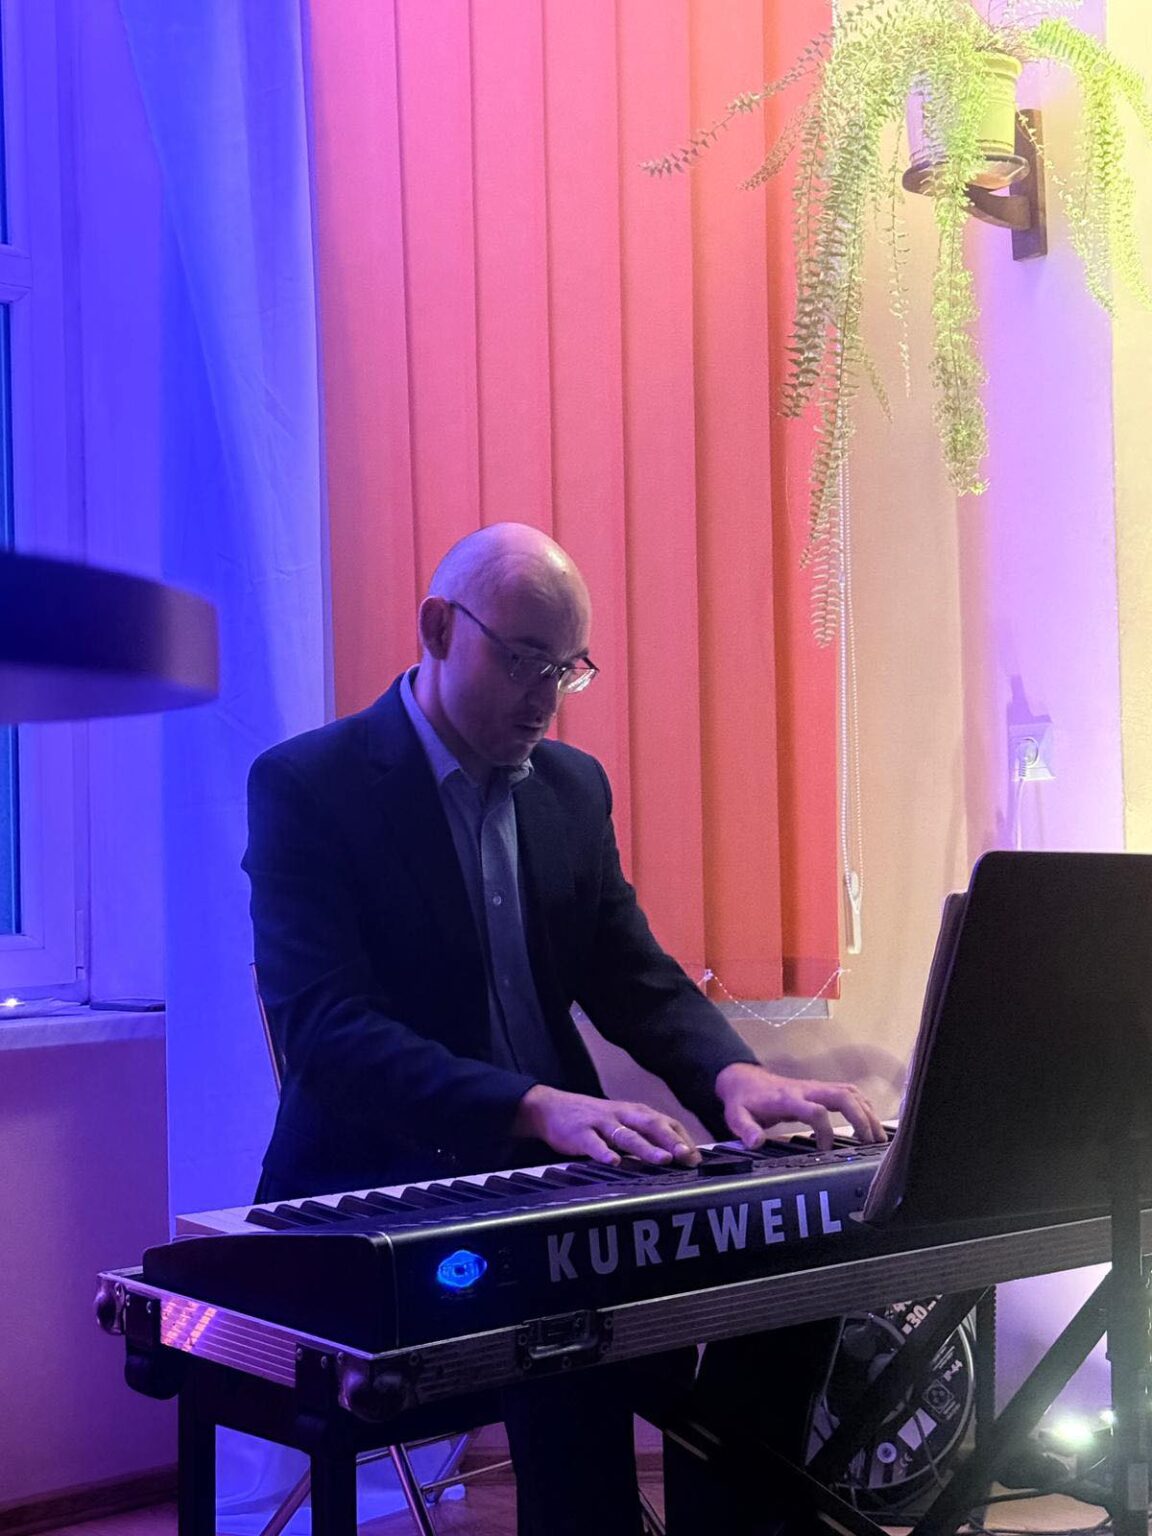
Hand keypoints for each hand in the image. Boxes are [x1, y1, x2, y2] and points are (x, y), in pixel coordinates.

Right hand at [512, 1084, 701, 1167]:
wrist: (551, 1108)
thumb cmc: (593, 1120)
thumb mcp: (621, 1122)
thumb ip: (645, 1136)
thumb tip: (677, 1154)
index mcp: (634, 1112)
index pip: (665, 1122)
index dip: (682, 1138)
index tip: (696, 1157)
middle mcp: (621, 1114)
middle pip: (650, 1125)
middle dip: (670, 1140)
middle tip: (686, 1156)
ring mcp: (600, 1123)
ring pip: (627, 1135)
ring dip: (647, 1147)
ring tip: (664, 1160)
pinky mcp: (579, 1133)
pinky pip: (593, 1144)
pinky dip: (604, 1153)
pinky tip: (614, 1163)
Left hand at [714, 1062, 884, 1150]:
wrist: (743, 1079)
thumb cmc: (743, 1100)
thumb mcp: (736, 1115)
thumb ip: (745, 1128)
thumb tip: (757, 1142)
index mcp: (788, 1098)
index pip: (816, 1111)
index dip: (825, 1132)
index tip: (825, 1151)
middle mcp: (807, 1090)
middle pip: (843, 1096)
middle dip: (861, 1118)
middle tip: (872, 1143)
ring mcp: (815, 1087)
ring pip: (850, 1092)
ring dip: (867, 1112)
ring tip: (878, 1137)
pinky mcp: (820, 1089)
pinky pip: (848, 1092)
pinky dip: (863, 1105)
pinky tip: (870, 1122)